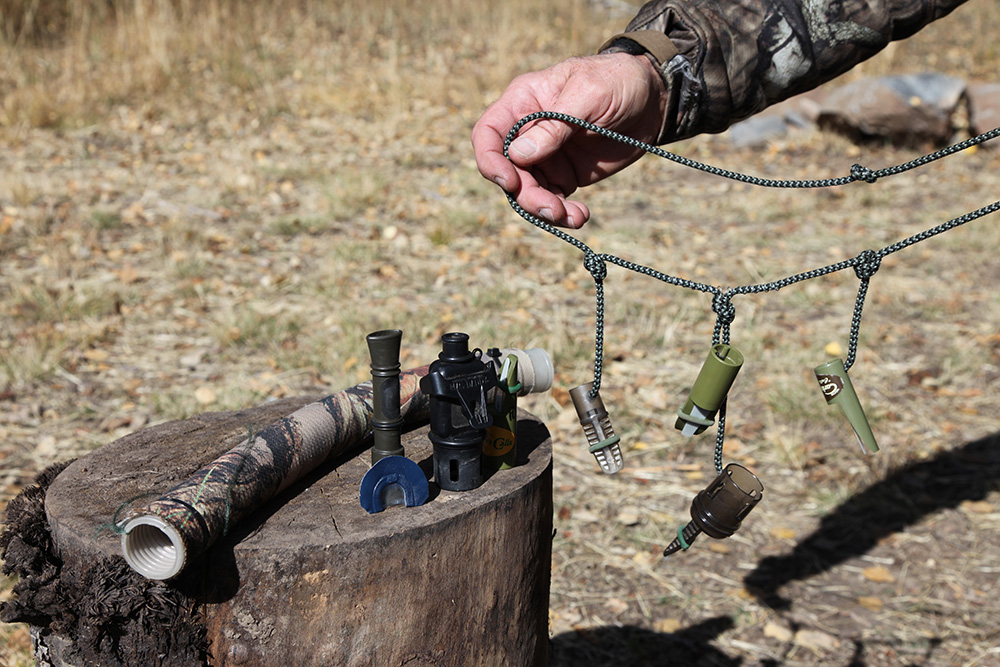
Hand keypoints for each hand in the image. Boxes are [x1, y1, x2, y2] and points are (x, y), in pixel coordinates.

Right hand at [472, 53, 665, 227]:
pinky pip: (553, 200)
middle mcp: (527, 132)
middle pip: (508, 171)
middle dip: (525, 194)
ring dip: (545, 210)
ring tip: (572, 217)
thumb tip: (517, 155)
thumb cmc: (617, 81)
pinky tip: (580, 216)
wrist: (652, 99)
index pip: (488, 133)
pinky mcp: (564, 175)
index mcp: (523, 102)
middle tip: (551, 209)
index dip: (489, 159)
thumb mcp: (588, 94)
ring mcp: (545, 156)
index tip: (507, 180)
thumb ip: (554, 124)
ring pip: (528, 191)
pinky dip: (563, 213)